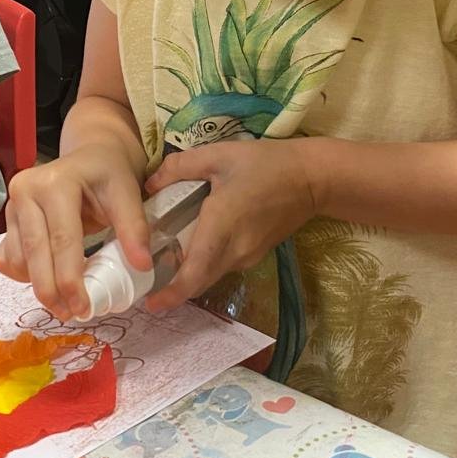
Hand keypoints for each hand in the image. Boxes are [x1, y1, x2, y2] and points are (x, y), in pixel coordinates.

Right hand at [0, 143, 149, 320]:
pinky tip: (48, 278)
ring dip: (38, 285)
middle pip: (35, 253)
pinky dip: (25, 274)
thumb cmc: (107, 174)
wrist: (88, 157)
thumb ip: (134, 228)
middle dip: (51, 291)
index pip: (62, 240)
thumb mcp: (127, 193)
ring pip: (17, 259)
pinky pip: (7, 257)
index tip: (83, 308)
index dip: (71, 278)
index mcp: (55, 182)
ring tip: (64, 301)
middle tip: (70, 315)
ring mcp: (11, 205)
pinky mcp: (7, 218)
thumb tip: (141, 266)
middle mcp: (25, 190)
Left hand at [143, 139, 323, 310]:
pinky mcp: (255, 255)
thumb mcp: (218, 155)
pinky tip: (191, 246)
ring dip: (187, 275)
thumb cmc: (265, 164)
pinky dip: (203, 264)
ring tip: (162, 260)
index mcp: (222, 226)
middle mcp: (235, 250)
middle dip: (172, 287)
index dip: (172, 293)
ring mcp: (247, 256)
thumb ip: (179, 168)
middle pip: (199, 281)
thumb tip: (148, 185)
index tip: (151, 303)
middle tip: (145, 280)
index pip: (195, 273)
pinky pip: (222, 266)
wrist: (311, 179)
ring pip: (210, 275)